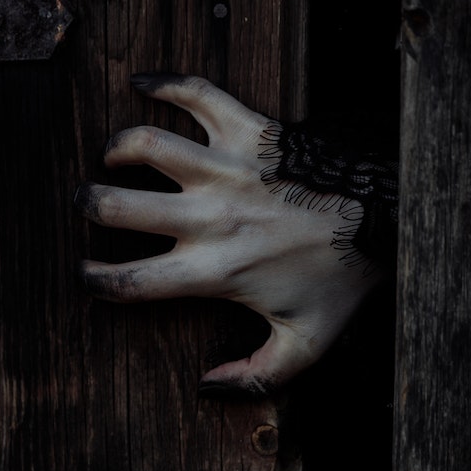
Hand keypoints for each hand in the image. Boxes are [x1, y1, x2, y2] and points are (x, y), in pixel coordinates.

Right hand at [75, 73, 393, 396]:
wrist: (385, 220)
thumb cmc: (343, 281)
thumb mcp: (306, 345)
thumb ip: (255, 378)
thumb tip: (207, 387)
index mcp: (214, 272)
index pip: (131, 282)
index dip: (95, 283)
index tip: (86, 278)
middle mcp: (210, 217)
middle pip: (117, 207)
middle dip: (89, 207)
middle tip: (89, 206)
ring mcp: (227, 169)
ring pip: (144, 145)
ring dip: (117, 150)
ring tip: (113, 158)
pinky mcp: (249, 132)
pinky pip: (195, 94)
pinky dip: (164, 83)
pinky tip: (142, 85)